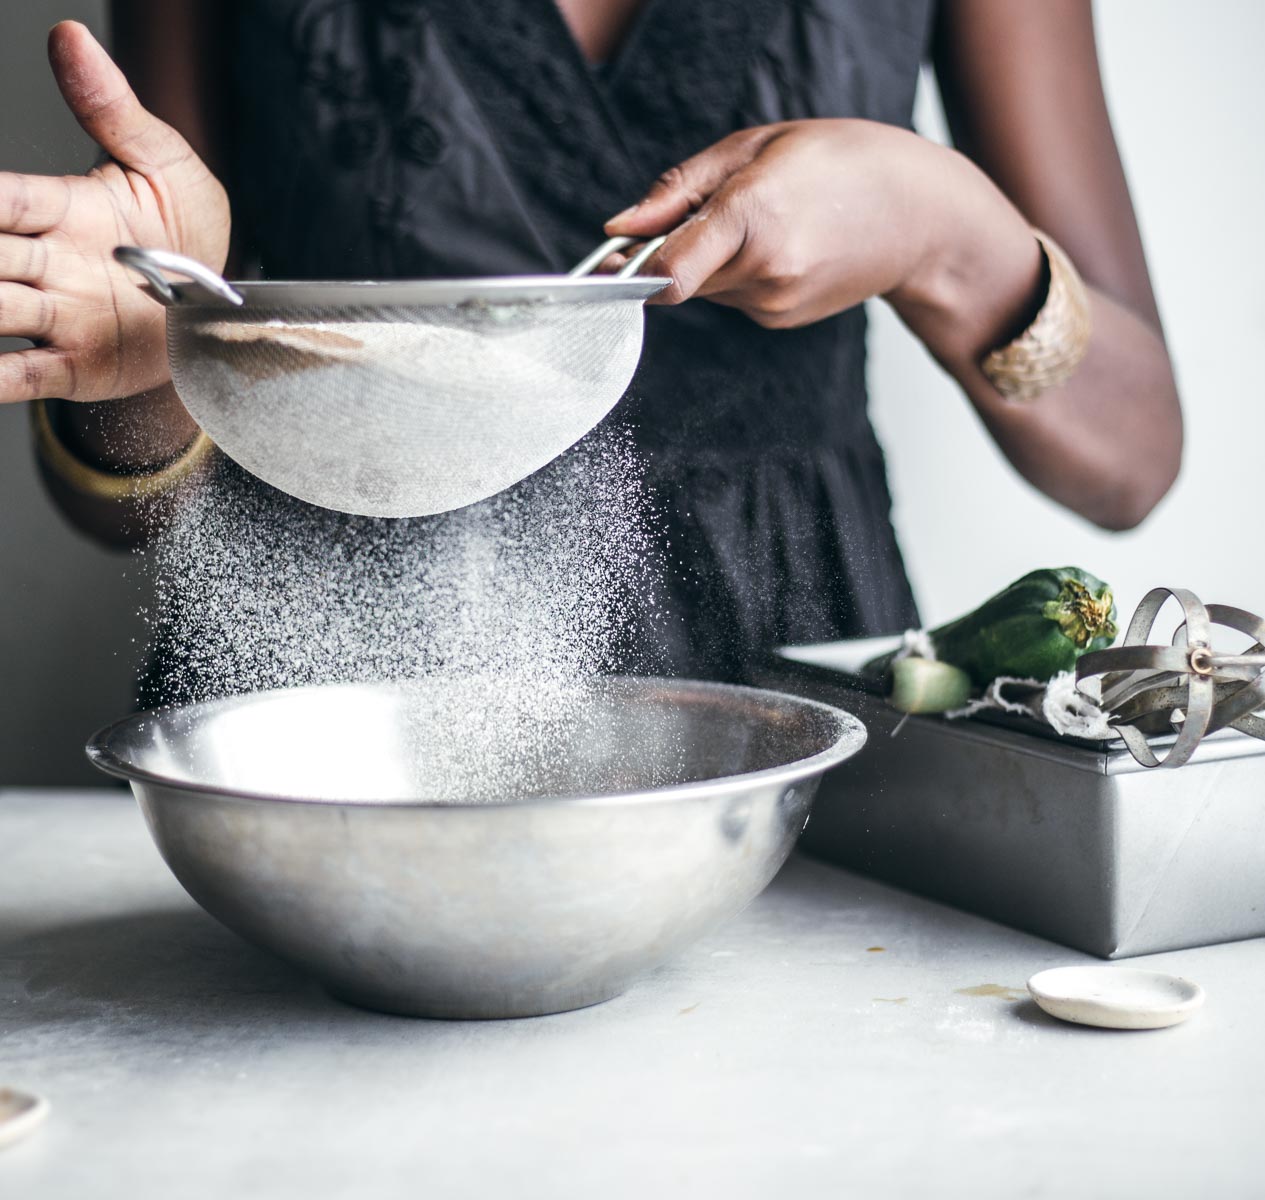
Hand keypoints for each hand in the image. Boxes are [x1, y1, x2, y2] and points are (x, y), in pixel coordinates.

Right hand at [0, 21, 229, 404]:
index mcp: (65, 210)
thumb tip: (72, 37)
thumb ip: (117, 110)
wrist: (218, 312)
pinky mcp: (76, 366)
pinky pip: (25, 376)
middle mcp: (51, 264)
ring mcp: (60, 317)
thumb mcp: (166, 166)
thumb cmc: (186, 231)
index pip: (3, 198)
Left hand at [605, 118, 1040, 361]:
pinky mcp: (779, 320)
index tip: (613, 260)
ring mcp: (773, 304)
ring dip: (708, 258)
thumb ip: (678, 190)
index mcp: (753, 218)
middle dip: (671, 248)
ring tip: (763, 218)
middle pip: (674, 278)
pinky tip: (779, 244)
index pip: (667, 272)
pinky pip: (731, 298)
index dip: (629, 271)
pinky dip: (737, 273)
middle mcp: (762, 272)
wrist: (922, 218)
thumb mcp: (756, 146)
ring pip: (701, 288)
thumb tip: (617, 230)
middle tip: (708, 207)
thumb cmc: (843, 162)